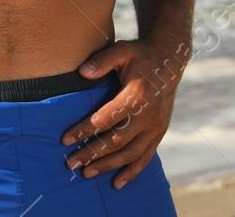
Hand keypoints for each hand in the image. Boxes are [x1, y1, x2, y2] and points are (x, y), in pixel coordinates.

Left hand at [61, 38, 187, 189]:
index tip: (65, 140)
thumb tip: (81, 72)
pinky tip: (117, 183)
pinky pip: (146, 157)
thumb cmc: (140, 54)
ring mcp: (156, 128)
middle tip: (70, 163)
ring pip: (130, 154)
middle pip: (116, 141)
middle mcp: (148, 116)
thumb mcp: (122, 50)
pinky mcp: (159, 133)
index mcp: (136, 97)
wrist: (169, 59)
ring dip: (108, 166)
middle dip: (91, 153)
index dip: (84, 130)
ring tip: (86, 173)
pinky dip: (132, 172)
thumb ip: (101, 61)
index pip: (105, 119)